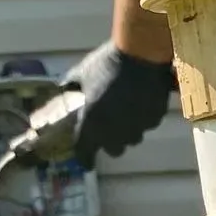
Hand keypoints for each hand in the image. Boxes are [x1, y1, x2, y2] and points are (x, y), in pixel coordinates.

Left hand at [68, 41, 174, 163]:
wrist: (141, 54)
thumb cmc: (107, 64)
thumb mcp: (82, 72)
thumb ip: (70, 86)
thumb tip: (61, 89)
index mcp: (92, 124)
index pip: (85, 153)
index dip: (85, 159)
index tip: (87, 161)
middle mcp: (115, 133)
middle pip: (113, 150)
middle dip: (110, 142)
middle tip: (109, 127)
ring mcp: (137, 128)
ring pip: (132, 138)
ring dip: (128, 131)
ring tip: (127, 112)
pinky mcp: (154, 119)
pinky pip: (147, 125)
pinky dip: (143, 118)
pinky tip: (141, 101)